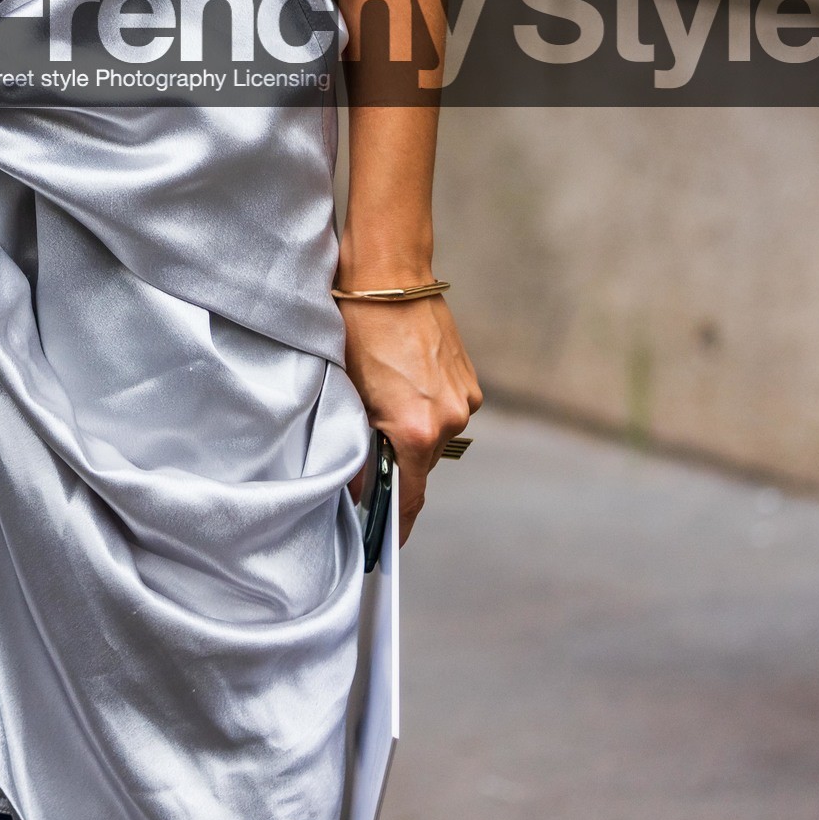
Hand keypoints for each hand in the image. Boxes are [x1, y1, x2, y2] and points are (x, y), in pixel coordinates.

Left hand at [337, 294, 480, 543]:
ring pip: (433, 436)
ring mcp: (464, 399)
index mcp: (416, 430)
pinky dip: (425, 407)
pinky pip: (445, 410)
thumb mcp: (349, 394)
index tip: (389, 543)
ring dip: (411, 429)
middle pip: (421, 464)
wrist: (390, 276)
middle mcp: (449, 420)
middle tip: (368, 443)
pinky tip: (401, 381)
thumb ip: (359, 445)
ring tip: (382, 397)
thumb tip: (361, 483)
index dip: (398, 522)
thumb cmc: (358, 330)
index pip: (410, 496)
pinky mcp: (469, 381)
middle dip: (397, 462)